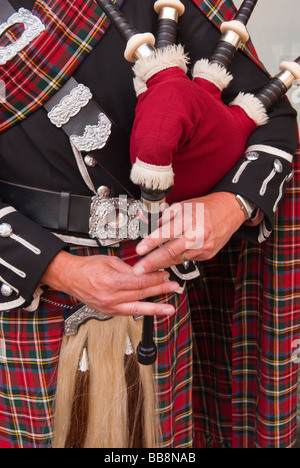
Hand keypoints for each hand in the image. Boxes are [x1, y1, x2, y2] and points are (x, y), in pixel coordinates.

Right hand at [42, 250, 179, 316]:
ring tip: (169, 308)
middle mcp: (111, 297)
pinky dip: (142, 311)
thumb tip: (145, 271)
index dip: (155, 279)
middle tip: (174, 287)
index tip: (165, 274)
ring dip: (155, 307)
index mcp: (111, 282)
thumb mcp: (110, 261)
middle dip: (160, 290)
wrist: (70, 277)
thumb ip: (129, 268)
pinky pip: (129, 312)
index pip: (139, 282)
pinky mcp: (109, 312)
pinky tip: (152, 311)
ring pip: (137, 308)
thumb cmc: (87, 267)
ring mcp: (110, 307)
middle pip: (141, 294)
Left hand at [133, 192, 245, 274]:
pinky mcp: (207, 255)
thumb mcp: (182, 206)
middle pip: (171, 252)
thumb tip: (148, 225)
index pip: (166, 233)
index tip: (139, 250)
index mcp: (189, 219)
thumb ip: (164, 217)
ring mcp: (204, 247)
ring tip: (147, 268)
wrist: (229, 211)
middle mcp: (197, 235)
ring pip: (177, 259)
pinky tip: (168, 260)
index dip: (151, 243)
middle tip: (138, 270)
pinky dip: (176, 260)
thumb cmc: (204, 207)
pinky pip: (187, 259)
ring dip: (161, 264)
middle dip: (152, 263)